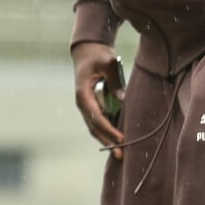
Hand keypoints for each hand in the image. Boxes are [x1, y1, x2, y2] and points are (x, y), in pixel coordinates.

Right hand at [72, 42, 125, 159]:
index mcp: (83, 94)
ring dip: (106, 139)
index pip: (96, 117)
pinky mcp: (91, 104)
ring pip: (95, 127)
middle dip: (107, 141)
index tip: (121, 139)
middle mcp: (82, 103)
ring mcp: (85, 105)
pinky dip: (106, 131)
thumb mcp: (108, 62)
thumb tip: (122, 100)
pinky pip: (98, 121)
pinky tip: (116, 139)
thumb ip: (115, 80)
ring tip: (119, 152)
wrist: (87, 49)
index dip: (109, 130)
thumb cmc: (98, 54)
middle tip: (120, 155)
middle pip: (94, 127)